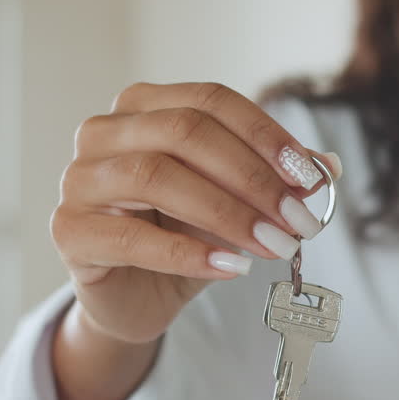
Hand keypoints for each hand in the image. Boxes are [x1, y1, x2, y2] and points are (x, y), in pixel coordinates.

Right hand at [51, 81, 339, 344]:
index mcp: (145, 108)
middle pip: (185, 133)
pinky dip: (188, 253)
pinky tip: (231, 267)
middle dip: (254, 178)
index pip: (210, 101)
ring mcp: (80, 179)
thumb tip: (329, 167)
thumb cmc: (184, 236)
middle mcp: (104, 132)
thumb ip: (276, 180)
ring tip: (275, 246)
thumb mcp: (237, 204)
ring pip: (155, 177)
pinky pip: (130, 237)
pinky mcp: (69, 231)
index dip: (264, 134)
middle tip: (300, 220)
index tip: (310, 176)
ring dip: (228, 213)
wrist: (136, 298)